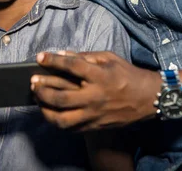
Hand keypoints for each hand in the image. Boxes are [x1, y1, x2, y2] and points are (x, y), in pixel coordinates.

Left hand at [31, 51, 160, 130]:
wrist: (148, 99)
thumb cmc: (127, 75)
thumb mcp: (109, 58)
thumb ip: (86, 57)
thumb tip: (64, 54)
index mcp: (100, 76)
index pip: (72, 66)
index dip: (53, 60)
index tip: (40, 57)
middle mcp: (95, 97)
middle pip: (61, 96)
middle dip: (42, 89)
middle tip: (33, 82)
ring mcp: (94, 114)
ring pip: (61, 118)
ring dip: (45, 109)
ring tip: (38, 99)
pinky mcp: (94, 126)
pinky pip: (70, 127)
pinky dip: (56, 120)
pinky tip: (50, 111)